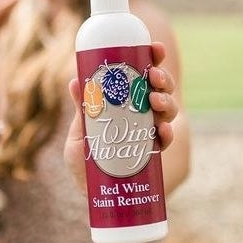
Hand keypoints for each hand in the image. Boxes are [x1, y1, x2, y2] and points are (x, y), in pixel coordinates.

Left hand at [62, 41, 178, 192]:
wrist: (93, 195)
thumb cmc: (84, 163)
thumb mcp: (80, 133)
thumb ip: (82, 110)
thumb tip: (75, 80)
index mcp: (127, 101)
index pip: (144, 74)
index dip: (153, 58)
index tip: (155, 47)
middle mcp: (142, 113)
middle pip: (160, 88)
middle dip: (161, 77)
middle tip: (154, 75)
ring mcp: (150, 132)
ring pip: (167, 109)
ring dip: (166, 100)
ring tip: (155, 100)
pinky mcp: (154, 154)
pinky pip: (165, 139)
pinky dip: (166, 133)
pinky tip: (162, 130)